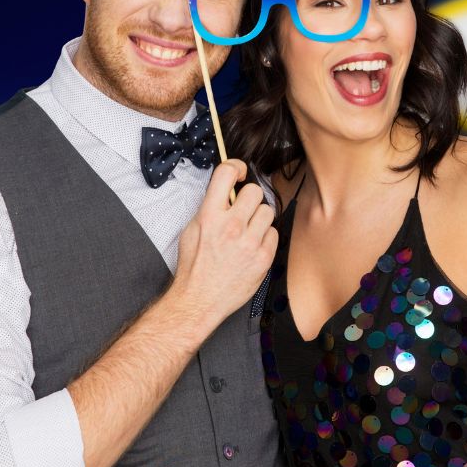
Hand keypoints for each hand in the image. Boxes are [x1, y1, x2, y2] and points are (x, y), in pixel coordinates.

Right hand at [169, 159, 276, 333]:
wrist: (199, 300)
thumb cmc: (194, 267)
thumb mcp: (192, 229)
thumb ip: (210, 207)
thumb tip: (227, 191)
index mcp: (209, 215)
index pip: (227, 172)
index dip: (236, 166)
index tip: (240, 173)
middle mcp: (231, 226)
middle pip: (255, 191)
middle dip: (249, 199)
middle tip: (242, 211)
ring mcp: (249, 242)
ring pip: (268, 211)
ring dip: (259, 218)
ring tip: (248, 231)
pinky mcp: (263, 257)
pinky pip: (274, 233)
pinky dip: (265, 238)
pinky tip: (253, 247)